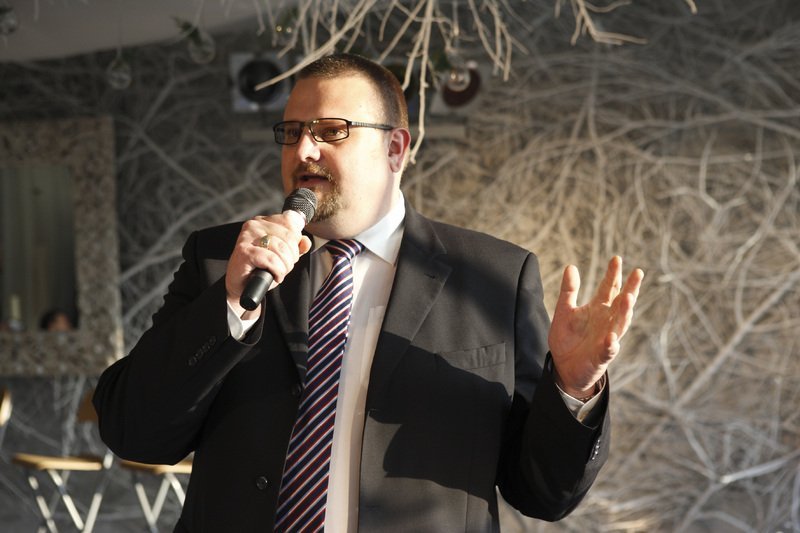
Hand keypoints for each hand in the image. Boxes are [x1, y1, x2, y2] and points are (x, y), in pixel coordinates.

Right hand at [226, 214, 312, 317]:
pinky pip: (272, 259)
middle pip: (289, 236)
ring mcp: (248, 237)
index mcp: (264, 221)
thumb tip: (306, 241)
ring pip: (282, 248)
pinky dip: (277, 271)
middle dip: (292, 256)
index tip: (290, 253)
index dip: (296, 240)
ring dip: (285, 266)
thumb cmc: (261, 269)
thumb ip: (296, 247)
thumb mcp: (283, 256)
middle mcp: (254, 225)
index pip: (289, 221)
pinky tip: (274, 276)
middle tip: (284, 267)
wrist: (241, 286)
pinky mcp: (244, 251)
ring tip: (278, 272)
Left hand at [548, 256, 643, 397]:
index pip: (609, 288)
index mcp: (598, 308)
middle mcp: (607, 321)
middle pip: (622, 302)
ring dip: (625, 312)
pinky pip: (609, 349)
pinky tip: (611, 338)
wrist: (564, 367)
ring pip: (621, 323)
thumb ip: (568, 291)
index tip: (616, 258)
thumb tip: (571, 266)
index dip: (613, 274)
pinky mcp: (602, 356)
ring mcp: (607, 338)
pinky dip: (611, 344)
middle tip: (638, 272)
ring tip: (629, 298)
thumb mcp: (564, 311)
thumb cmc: (568, 338)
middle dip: (630, 288)